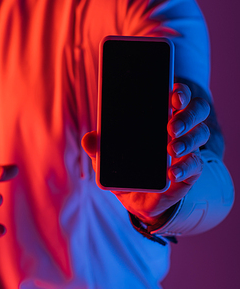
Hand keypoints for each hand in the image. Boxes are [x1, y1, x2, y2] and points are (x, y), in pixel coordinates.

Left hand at [81, 83, 210, 224]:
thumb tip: (89, 139)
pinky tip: (172, 172)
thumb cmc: (124, 167)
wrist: (136, 196)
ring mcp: (188, 146)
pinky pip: (196, 164)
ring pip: (200, 133)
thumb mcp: (106, 157)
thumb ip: (97, 147)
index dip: (180, 92)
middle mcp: (179, 126)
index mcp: (160, 114)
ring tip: (171, 149)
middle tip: (172, 125)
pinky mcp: (190, 169)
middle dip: (187, 114)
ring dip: (188, 140)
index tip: (173, 96)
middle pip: (196, 109)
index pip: (176, 95)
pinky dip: (184, 167)